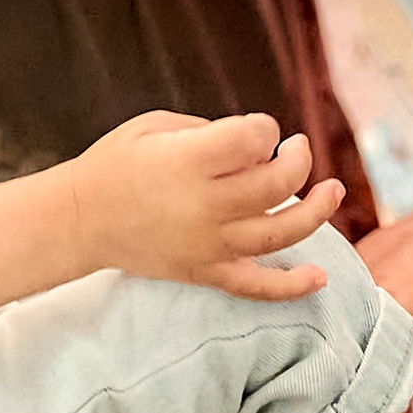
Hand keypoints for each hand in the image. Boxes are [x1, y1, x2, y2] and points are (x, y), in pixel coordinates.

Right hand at [69, 112, 346, 299]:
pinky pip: (255, 287)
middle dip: (298, 160)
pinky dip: (291, 287)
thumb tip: (259, 148)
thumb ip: (212, 132)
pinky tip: (319, 278)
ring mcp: (207, 245)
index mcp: (188, 162)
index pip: (256, 138)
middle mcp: (203, 205)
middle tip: (296, 150)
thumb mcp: (157, 125)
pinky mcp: (205, 272)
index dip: (265, 129)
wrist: (79, 220)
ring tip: (332, 191)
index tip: (253, 131)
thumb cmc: (118, 163)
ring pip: (279, 234)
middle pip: (276, 184)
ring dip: (316, 212)